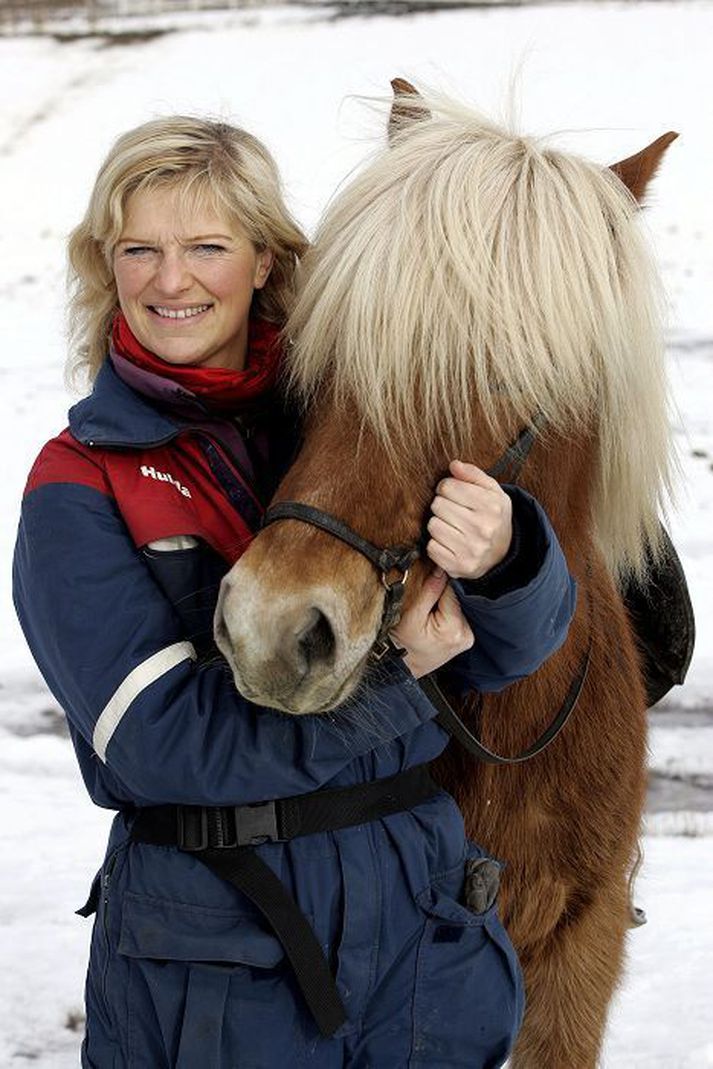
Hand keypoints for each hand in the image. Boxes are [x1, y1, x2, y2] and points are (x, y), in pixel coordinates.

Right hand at [391, 568, 473, 678]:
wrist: (402, 666)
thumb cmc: (403, 643)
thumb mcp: (411, 614)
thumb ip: (429, 591)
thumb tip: (441, 570)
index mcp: (455, 628)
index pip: (451, 592)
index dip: (436, 588)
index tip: (424, 595)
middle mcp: (467, 634)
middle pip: (456, 600)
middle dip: (442, 599)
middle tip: (425, 610)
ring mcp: (468, 639)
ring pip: (457, 607)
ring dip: (445, 607)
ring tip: (430, 618)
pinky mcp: (466, 640)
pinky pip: (458, 617)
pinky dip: (448, 616)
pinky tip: (436, 623)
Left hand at [427, 460, 511, 579]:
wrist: (502, 553)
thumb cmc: (492, 516)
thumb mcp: (492, 491)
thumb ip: (473, 474)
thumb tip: (453, 465)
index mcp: (491, 506)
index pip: (448, 487)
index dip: (446, 488)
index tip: (453, 493)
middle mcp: (483, 529)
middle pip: (438, 505)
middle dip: (442, 505)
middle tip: (453, 511)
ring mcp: (471, 549)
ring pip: (433, 525)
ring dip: (439, 524)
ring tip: (452, 526)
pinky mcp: (459, 566)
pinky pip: (431, 547)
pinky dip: (437, 544)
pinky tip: (450, 542)